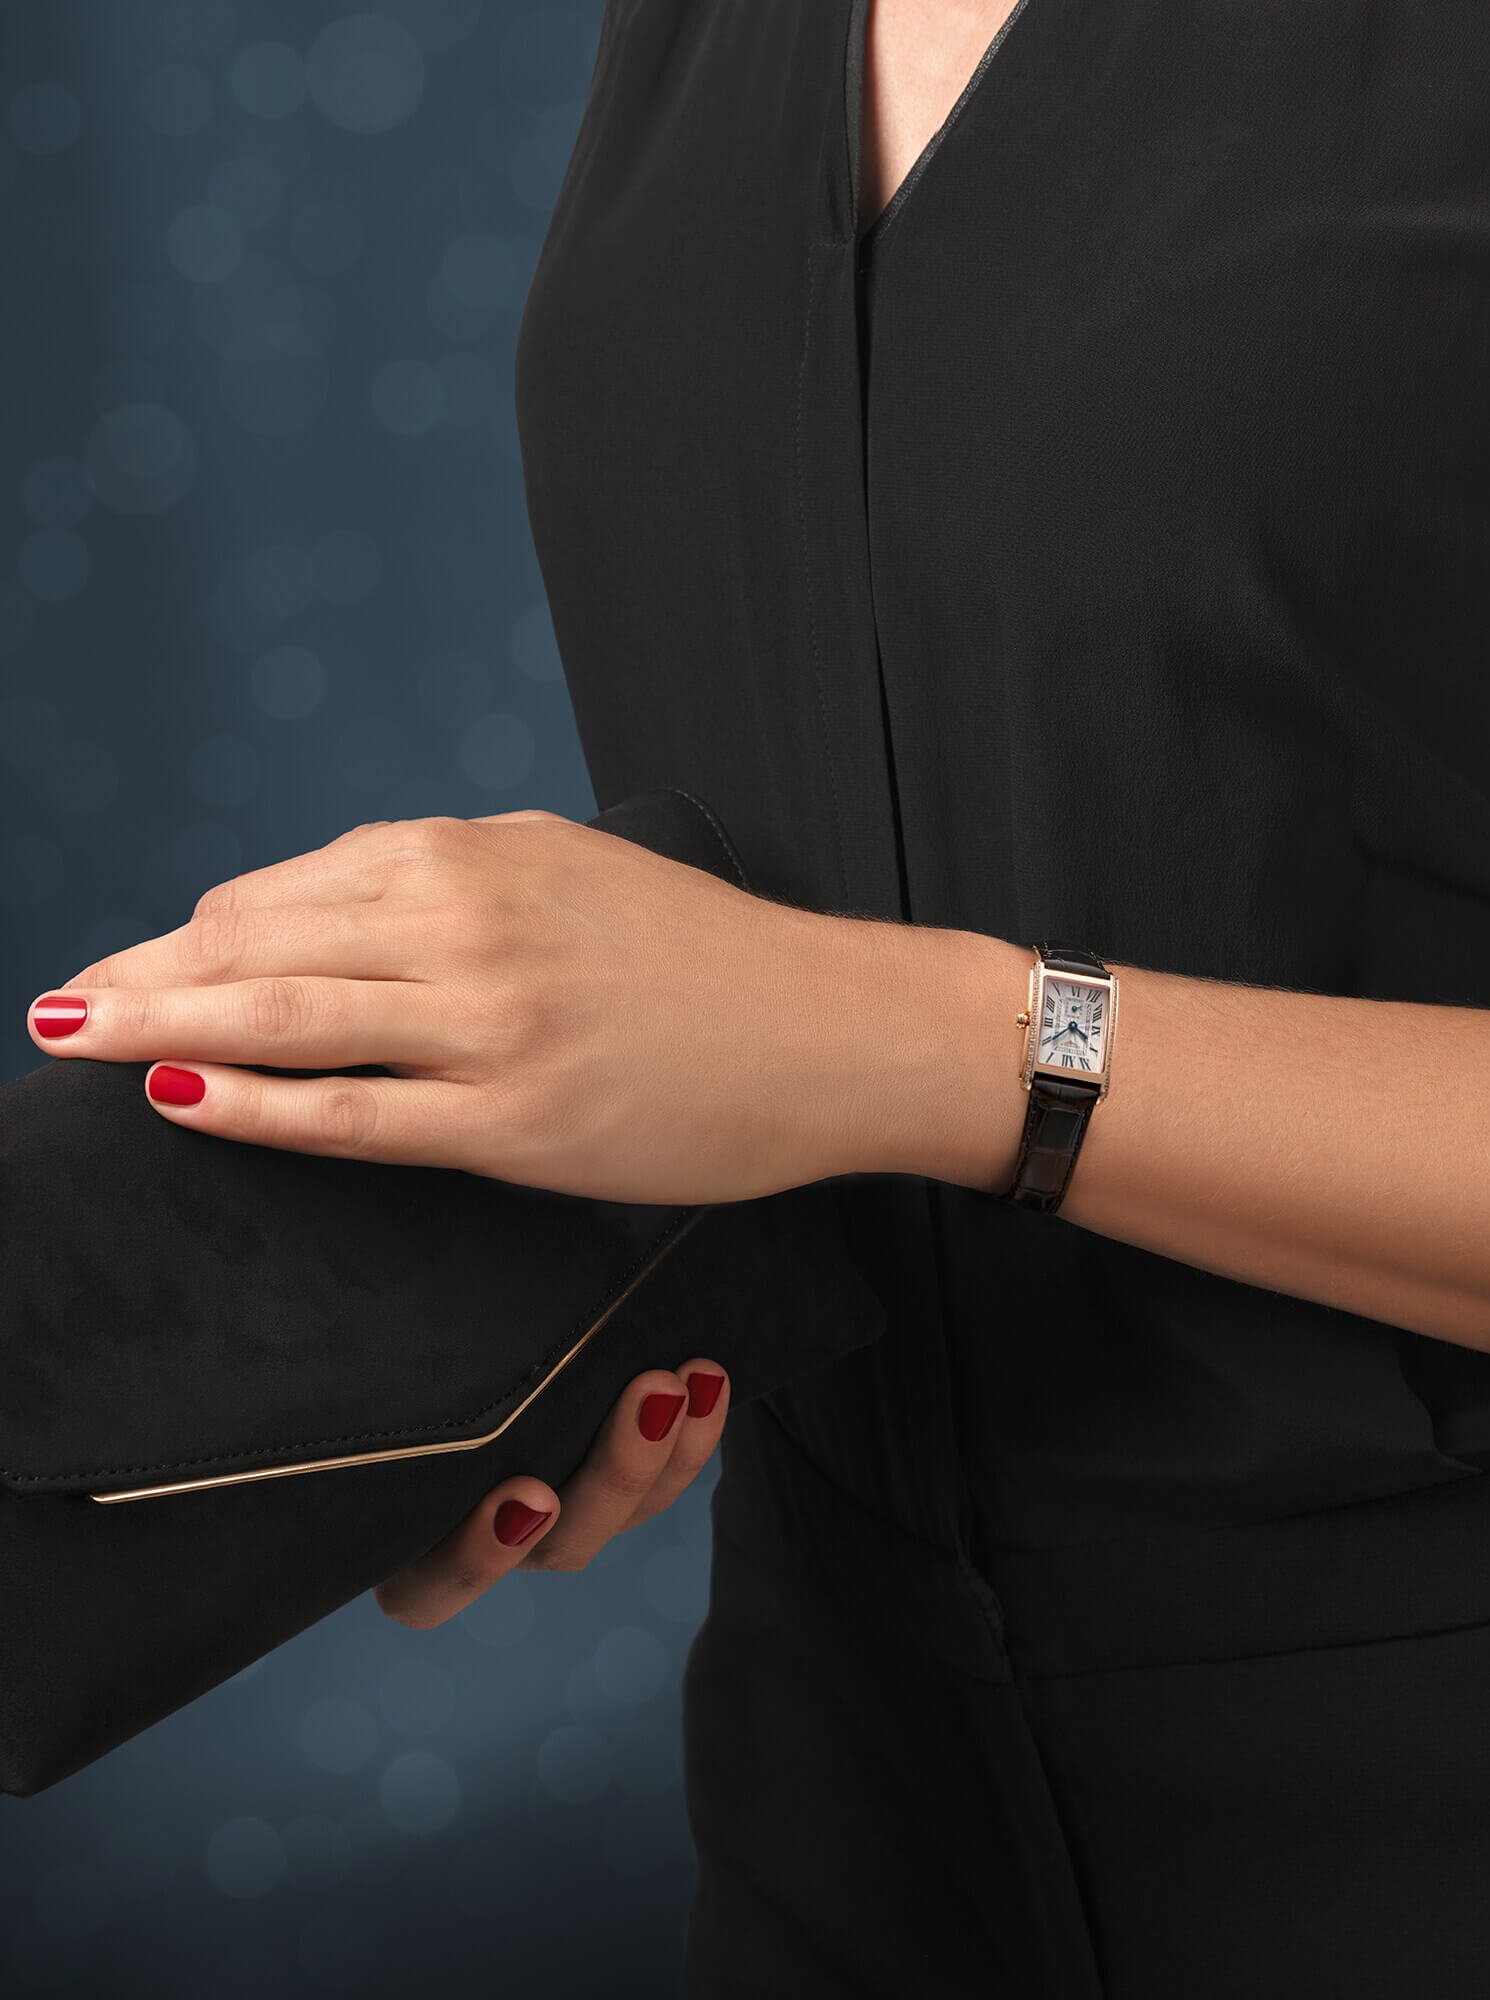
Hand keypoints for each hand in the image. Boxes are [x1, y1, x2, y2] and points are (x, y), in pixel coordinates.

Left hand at [22, 808, 881, 1204]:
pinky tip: (181, 1102)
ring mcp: (488, 1024)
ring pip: (284, 1020)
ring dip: (158, 1029)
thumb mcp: (567, 870)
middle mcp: (467, 923)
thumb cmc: (702, 953)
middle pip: (258, 946)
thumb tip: (322, 911)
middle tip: (59, 1006)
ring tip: (72, 1041)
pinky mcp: (518, 1120)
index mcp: (474, 854)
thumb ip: (447, 878)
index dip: (188, 933)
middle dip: (141, 977)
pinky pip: (356, 1115)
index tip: (132, 963)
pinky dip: (255, 1107)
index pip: (283, 890)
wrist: (827, 1025)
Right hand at [373, 1360, 727, 1628]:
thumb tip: (322, 1285)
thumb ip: (389, 1362)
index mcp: (405, 1539)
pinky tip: (709, 1375)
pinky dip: (692, 1436)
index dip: (479, 1557)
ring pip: (618, 1516)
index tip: (525, 1491)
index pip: (429, 1590)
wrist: (438, 1325)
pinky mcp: (610, 1487)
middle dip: (614, 1474)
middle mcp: (485, 1541)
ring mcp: (552, 1519)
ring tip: (688, 1377)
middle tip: (649, 1396)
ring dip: (663, 1451)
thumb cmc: (391, 1353)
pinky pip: (661, 1484)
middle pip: (557, 1547)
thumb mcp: (383, 1365)